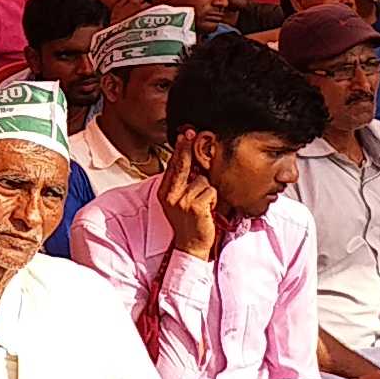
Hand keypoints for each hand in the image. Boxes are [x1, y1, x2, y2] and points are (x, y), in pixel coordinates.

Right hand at [157, 146, 219, 260]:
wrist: (191, 246)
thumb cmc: (189, 223)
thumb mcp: (179, 202)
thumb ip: (183, 184)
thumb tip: (192, 163)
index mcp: (165, 193)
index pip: (172, 166)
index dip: (179, 149)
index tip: (184, 135)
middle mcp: (171, 195)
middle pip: (182, 164)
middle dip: (187, 147)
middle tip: (191, 132)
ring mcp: (182, 200)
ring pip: (203, 180)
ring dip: (208, 190)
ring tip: (205, 204)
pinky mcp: (195, 206)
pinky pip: (211, 191)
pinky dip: (214, 199)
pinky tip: (209, 210)